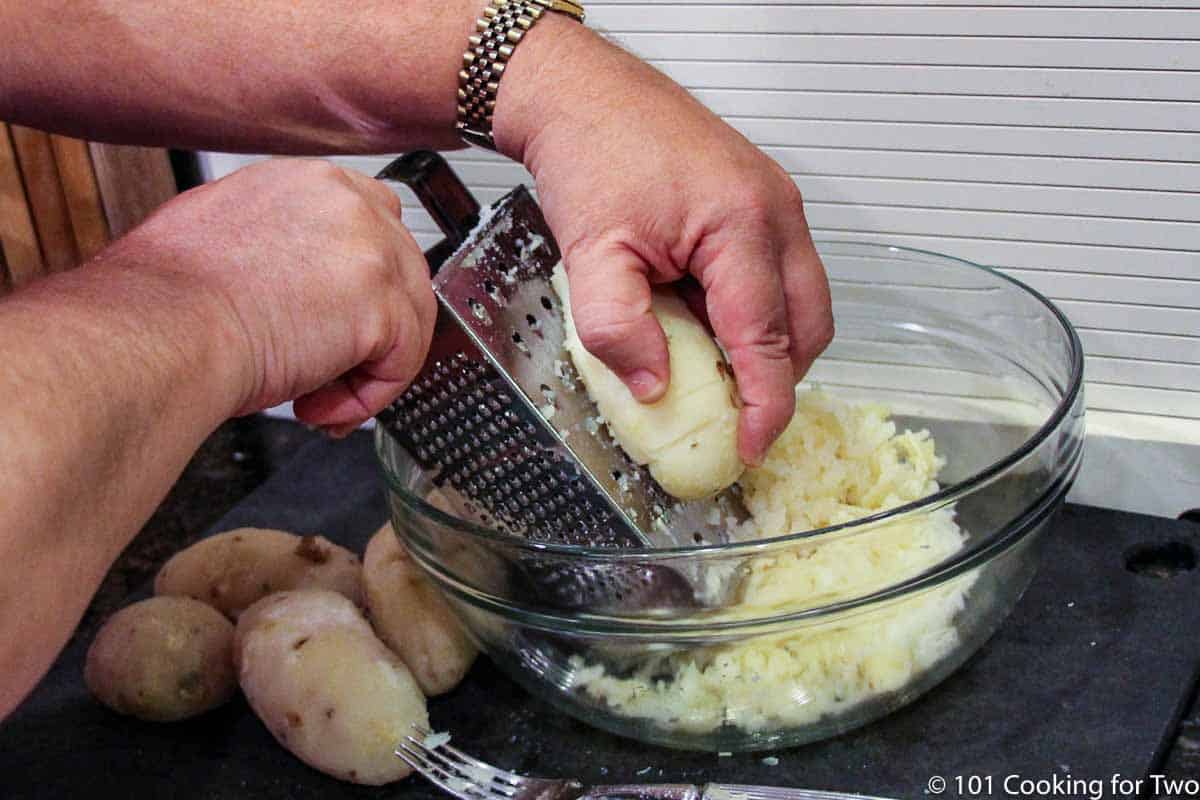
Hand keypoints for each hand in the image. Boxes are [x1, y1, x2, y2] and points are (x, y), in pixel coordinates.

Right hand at [119, 159, 435, 434]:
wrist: (157, 333)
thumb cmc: (168, 302)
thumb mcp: (225, 237)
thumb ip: (283, 245)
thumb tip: (302, 281)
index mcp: (310, 182)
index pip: (375, 228)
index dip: (362, 287)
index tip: (336, 324)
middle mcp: (349, 203)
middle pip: (402, 275)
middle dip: (370, 333)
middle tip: (323, 373)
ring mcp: (372, 251)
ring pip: (409, 321)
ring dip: (367, 370)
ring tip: (314, 397)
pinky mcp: (382, 306)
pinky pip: (402, 362)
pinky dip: (369, 396)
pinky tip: (321, 406)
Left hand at [495, 20, 832, 466]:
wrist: (584, 95)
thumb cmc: (592, 154)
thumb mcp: (590, 255)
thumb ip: (618, 329)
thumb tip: (655, 388)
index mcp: (742, 227)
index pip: (769, 340)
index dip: (764, 405)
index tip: (749, 447)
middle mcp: (777, 212)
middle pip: (806, 325)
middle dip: (777, 378)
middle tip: (732, 414)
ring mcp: (777, 202)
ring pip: (801, 300)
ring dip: (768, 343)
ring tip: (712, 365)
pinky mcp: (764, 199)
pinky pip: (781, 272)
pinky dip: (755, 309)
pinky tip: (706, 317)